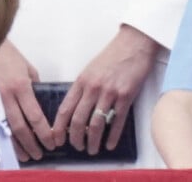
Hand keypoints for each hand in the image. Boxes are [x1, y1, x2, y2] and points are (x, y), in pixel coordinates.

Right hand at [0, 40, 54, 161]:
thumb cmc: (9, 56)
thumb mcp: (27, 67)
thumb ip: (34, 84)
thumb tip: (39, 99)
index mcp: (21, 86)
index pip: (35, 115)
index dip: (44, 131)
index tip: (53, 140)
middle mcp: (8, 96)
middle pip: (21, 127)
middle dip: (33, 143)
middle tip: (42, 154)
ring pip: (7, 129)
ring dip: (18, 145)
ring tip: (28, 156)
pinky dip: (5, 137)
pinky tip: (11, 145)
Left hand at [52, 24, 159, 154]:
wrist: (135, 43)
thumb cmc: (114, 54)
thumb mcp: (91, 68)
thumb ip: (83, 87)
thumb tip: (77, 108)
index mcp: (82, 80)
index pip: (65, 109)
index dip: (59, 128)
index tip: (57, 139)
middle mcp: (93, 87)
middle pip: (78, 121)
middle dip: (76, 139)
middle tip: (77, 147)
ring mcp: (110, 92)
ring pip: (96, 125)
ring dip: (93, 141)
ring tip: (93, 149)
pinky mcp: (126, 95)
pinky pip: (117, 121)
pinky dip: (112, 137)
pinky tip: (110, 144)